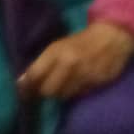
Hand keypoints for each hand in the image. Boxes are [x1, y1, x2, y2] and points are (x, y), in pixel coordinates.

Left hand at [17, 21, 133, 100]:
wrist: (111, 38)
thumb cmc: (80, 42)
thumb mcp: (57, 47)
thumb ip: (40, 64)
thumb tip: (22, 82)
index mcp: (56, 52)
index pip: (35, 75)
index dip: (27, 87)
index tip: (23, 92)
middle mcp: (69, 64)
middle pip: (48, 91)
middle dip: (44, 92)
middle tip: (44, 89)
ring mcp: (84, 75)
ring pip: (64, 95)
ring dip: (60, 93)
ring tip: (61, 86)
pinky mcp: (97, 83)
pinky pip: (80, 94)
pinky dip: (75, 92)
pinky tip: (76, 84)